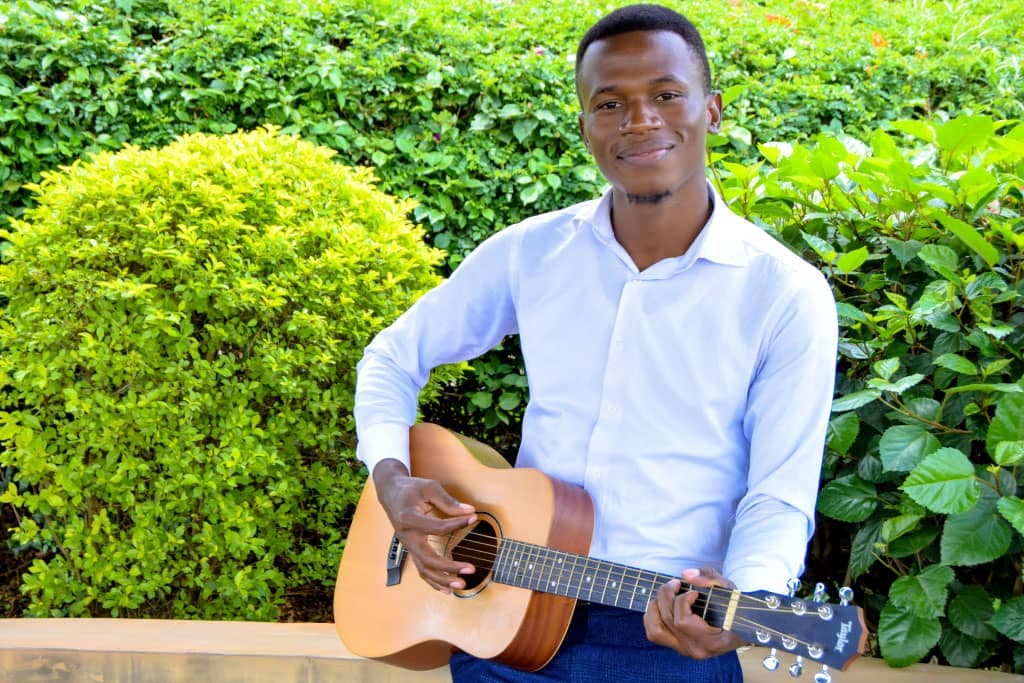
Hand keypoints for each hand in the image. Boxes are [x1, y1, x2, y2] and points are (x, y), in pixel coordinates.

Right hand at [372, 458, 477, 593]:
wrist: (390, 492)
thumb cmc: (410, 489)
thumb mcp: (429, 488)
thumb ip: (449, 501)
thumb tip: (470, 511)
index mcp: (409, 519)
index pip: (438, 528)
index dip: (457, 524)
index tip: (473, 518)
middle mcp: (407, 536)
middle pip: (429, 559)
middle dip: (450, 567)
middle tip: (471, 568)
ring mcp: (408, 545)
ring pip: (424, 569)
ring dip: (443, 579)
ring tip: (461, 584)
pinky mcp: (411, 549)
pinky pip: (421, 570)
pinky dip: (434, 581)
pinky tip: (447, 589)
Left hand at [643, 567, 746, 659]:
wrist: (743, 626)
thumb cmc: (736, 608)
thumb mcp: (729, 590)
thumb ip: (710, 579)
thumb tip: (686, 574)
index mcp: (712, 641)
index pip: (683, 622)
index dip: (683, 601)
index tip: (693, 593)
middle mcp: (695, 649)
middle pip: (668, 620)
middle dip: (667, 595)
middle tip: (676, 583)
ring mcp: (685, 650)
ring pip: (655, 629)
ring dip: (656, 606)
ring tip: (666, 594)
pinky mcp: (677, 647)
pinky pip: (654, 633)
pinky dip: (652, 616)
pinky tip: (662, 605)